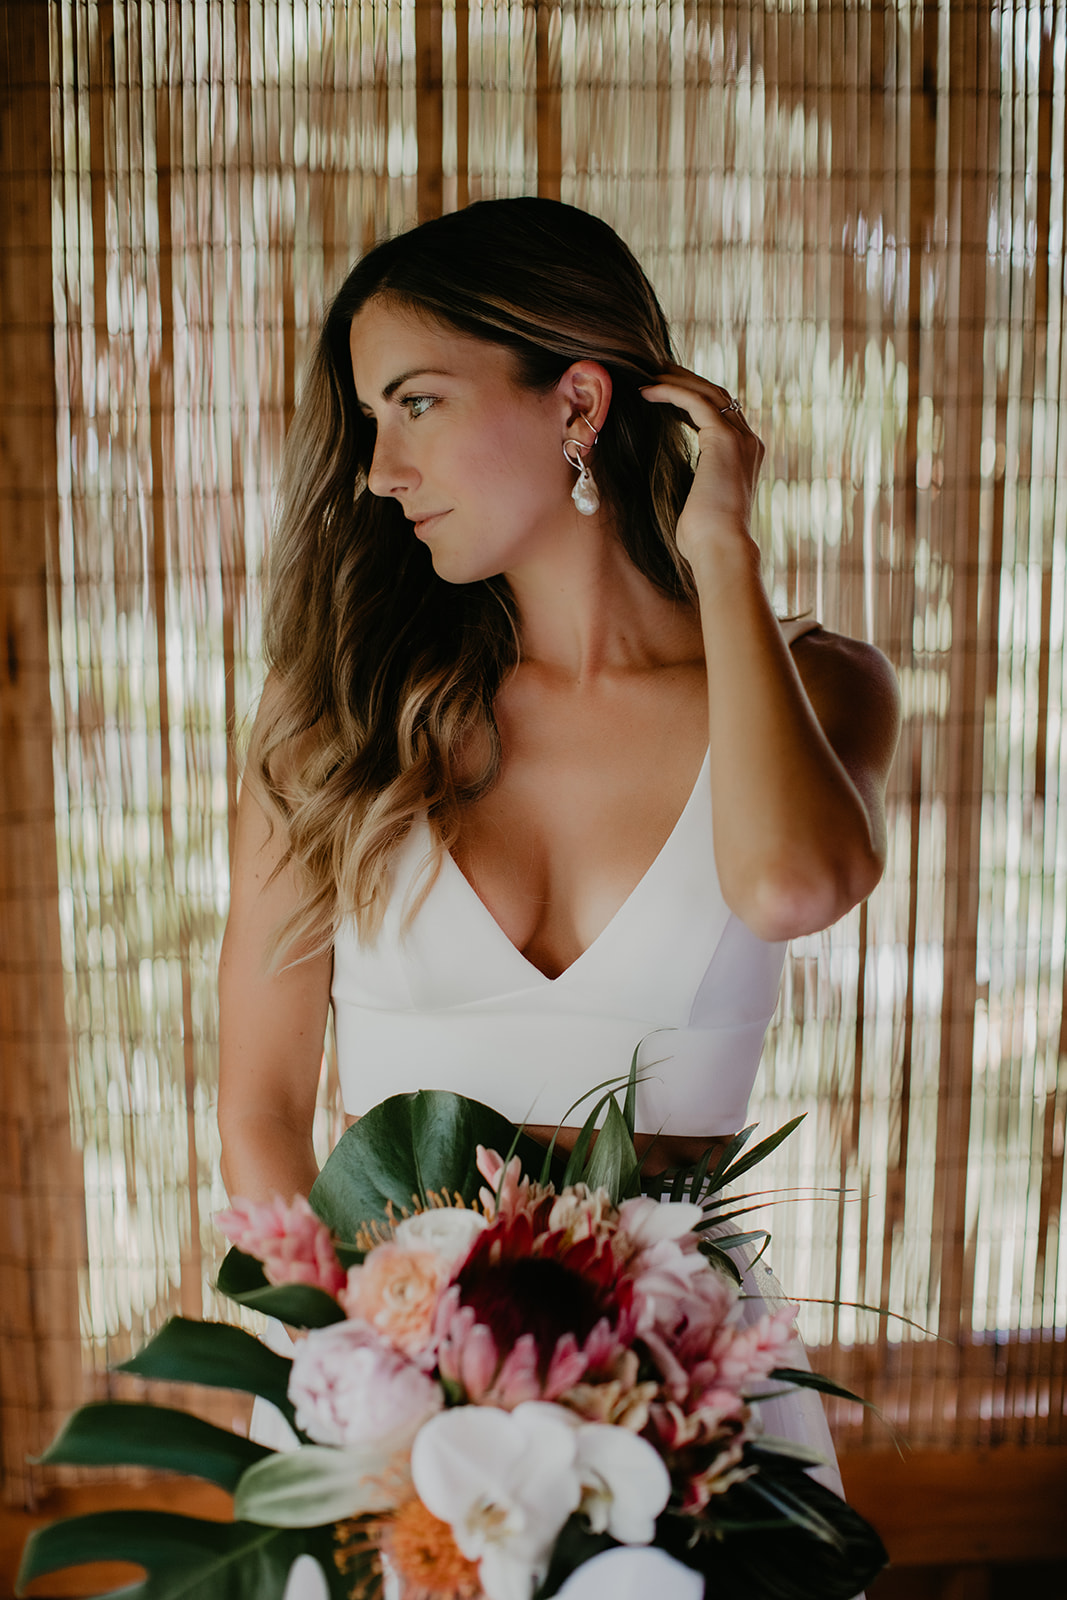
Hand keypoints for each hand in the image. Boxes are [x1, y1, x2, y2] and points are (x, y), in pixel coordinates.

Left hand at [639, 365, 764, 565]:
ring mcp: (740, 438)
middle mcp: (748, 441)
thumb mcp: (697, 497)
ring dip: (676, 379)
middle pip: (717, 395)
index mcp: (745, 454)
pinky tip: (647, 392)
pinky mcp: (723, 438)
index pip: (720, 413)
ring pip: (708, 392)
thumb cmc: (704, 536)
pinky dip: (670, 392)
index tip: (664, 390)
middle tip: (653, 370)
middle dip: (684, 379)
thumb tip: (666, 468)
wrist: (720, 548)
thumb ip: (692, 475)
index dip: (692, 397)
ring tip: (647, 374)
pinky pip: (695, 401)